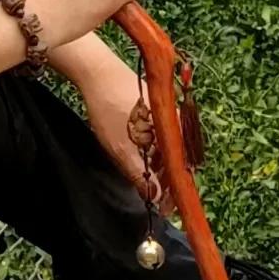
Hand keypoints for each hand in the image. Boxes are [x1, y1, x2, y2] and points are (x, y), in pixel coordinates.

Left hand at [51, 26, 166, 209]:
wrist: (96, 69)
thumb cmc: (108, 107)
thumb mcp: (120, 148)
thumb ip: (139, 175)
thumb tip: (154, 198)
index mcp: (172, 131)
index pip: (182, 169)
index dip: (175, 192)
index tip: (167, 209)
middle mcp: (175, 120)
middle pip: (178, 159)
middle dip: (168, 181)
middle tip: (157, 200)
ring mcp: (166, 112)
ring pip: (168, 147)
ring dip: (160, 166)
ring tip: (149, 182)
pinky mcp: (156, 105)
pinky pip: (161, 134)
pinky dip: (154, 150)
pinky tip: (143, 157)